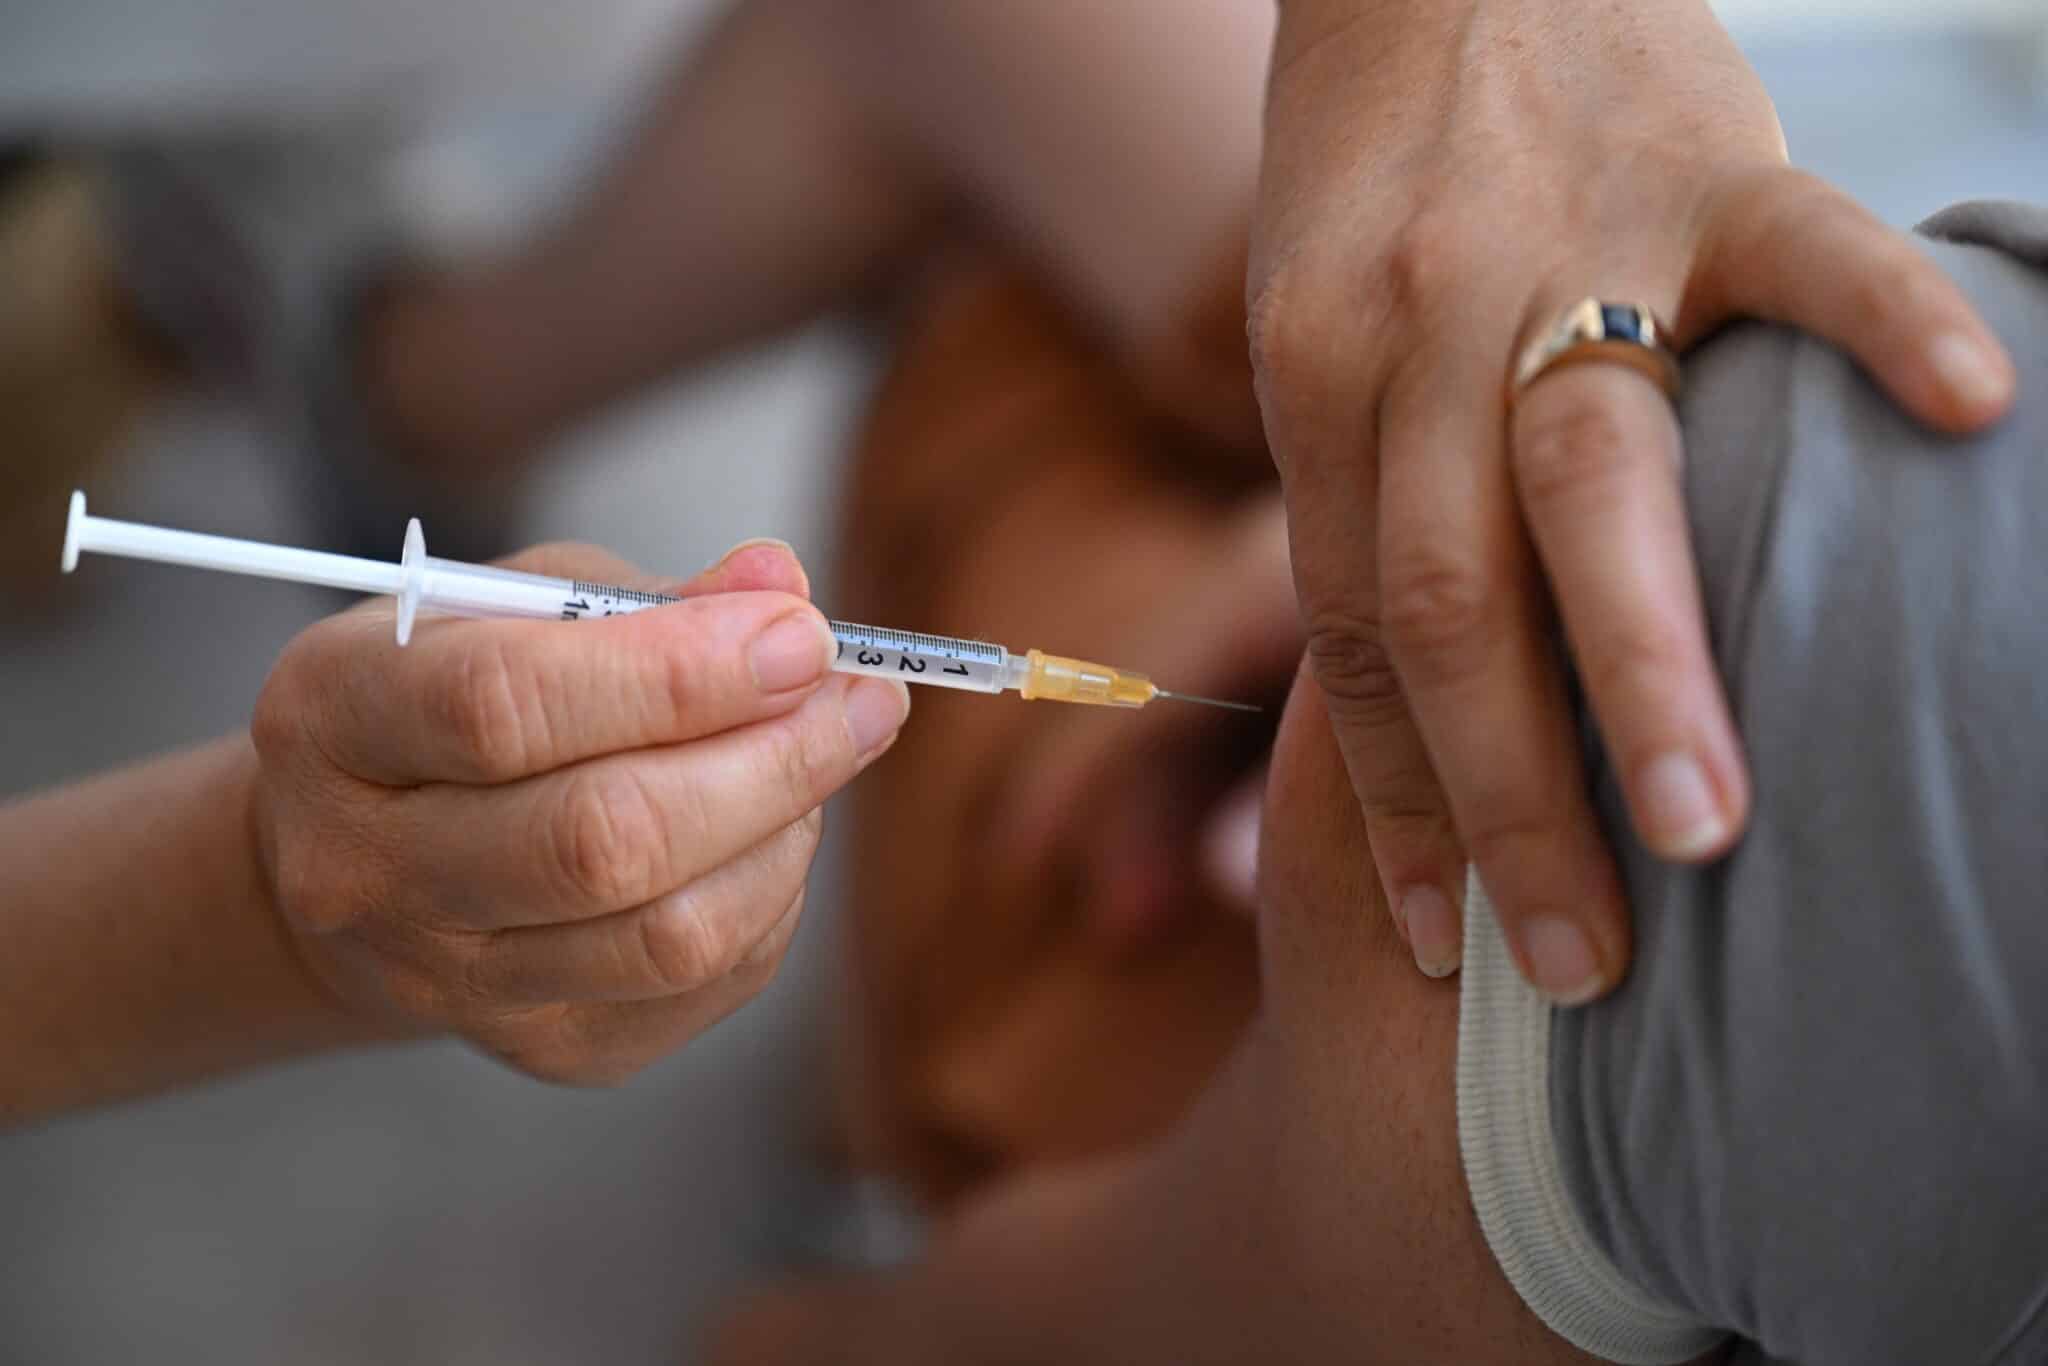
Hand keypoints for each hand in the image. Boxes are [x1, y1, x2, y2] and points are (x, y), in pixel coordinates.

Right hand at [248, 540, 907, 1082]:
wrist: (363, 862)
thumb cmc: (452, 700)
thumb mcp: (515, 606)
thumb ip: (645, 599)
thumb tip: (781, 586)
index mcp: (332, 720)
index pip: (505, 705)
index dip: (677, 671)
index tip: (800, 634)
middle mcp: (366, 871)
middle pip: (601, 840)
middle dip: (770, 758)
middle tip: (862, 696)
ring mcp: (452, 982)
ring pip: (669, 934)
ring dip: (787, 831)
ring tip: (825, 750)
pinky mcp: (546, 1050)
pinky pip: (705, 984)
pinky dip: (771, 895)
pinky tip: (770, 830)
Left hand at [1247, 0, 2015, 1000]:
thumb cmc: (1378, 167)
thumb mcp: (1317, 325)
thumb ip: (1368, 487)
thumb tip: (1405, 691)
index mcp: (1316, 377)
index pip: (1351, 633)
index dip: (1391, 800)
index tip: (1435, 945)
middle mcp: (1419, 325)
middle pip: (1448, 598)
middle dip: (1506, 797)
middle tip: (1577, 966)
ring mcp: (1566, 241)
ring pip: (1593, 477)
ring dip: (1649, 665)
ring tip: (1707, 832)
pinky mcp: (1706, 159)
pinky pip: (1809, 248)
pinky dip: (1889, 332)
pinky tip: (1970, 426)